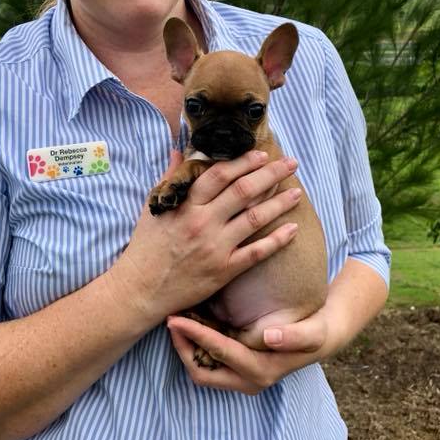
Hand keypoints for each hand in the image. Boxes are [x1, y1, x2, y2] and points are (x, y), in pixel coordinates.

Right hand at [112, 149, 302, 325]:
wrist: (141, 289)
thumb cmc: (146, 246)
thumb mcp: (153, 207)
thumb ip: (169, 178)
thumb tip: (179, 150)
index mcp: (186, 204)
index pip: (220, 175)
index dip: (243, 162)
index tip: (261, 154)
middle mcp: (203, 222)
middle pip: (244, 191)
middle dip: (270, 174)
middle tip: (290, 163)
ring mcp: (215, 247)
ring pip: (255, 219)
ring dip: (279, 203)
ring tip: (297, 192)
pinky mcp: (223, 270)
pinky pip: (256, 253)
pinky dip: (277, 240)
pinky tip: (292, 229)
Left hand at [166, 305, 336, 393]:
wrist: (321, 338)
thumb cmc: (316, 332)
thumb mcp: (313, 333)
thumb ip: (295, 336)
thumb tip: (270, 337)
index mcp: (261, 372)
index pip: (220, 354)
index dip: (196, 336)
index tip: (177, 318)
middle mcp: (247, 381)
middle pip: (200, 371)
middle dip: (181, 347)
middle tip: (169, 319)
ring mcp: (239, 377)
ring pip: (200, 368)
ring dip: (185, 347)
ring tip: (174, 319)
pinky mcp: (235, 368)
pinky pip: (206, 362)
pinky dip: (194, 345)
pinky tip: (188, 322)